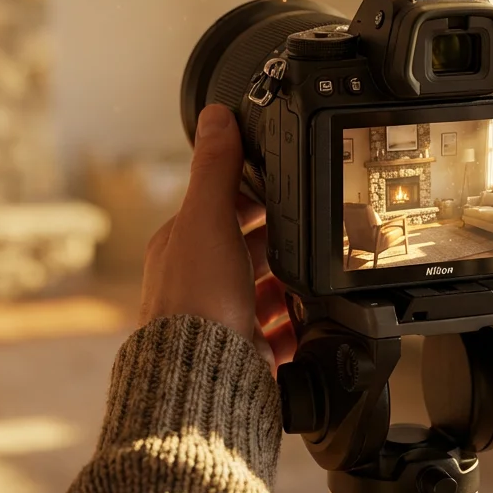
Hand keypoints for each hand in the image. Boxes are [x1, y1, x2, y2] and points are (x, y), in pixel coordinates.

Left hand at [141, 104, 295, 368]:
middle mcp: (195, 284)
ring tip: (312, 281)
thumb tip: (215, 115)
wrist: (204, 377)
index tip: (283, 193)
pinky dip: (293, 328)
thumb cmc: (197, 302)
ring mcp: (219, 320)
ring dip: (287, 287)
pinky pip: (276, 335)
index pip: (220, 210)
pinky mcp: (242, 354)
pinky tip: (307, 324)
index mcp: (180, 247)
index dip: (252, 198)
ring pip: (262, 293)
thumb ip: (216, 168)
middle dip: (277, 244)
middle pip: (245, 252)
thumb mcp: (208, 219)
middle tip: (307, 238)